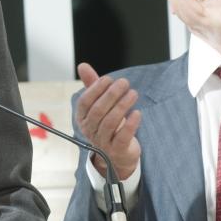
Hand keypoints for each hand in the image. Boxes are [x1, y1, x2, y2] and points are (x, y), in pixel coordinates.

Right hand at [75, 62, 141, 180]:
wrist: (118, 155)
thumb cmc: (108, 124)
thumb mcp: (99, 104)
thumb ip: (92, 85)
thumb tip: (82, 65)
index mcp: (82, 118)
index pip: (84, 102)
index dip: (95, 89)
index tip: (108, 79)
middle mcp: (89, 131)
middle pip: (98, 111)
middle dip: (111, 95)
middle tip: (124, 82)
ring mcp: (103, 142)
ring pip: (110, 122)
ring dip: (122, 106)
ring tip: (133, 93)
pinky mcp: (118, 150)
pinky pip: (123, 136)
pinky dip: (130, 124)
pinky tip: (137, 113)